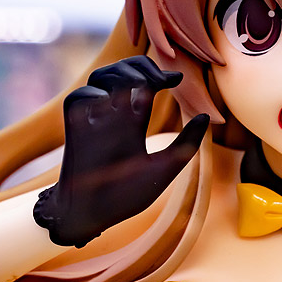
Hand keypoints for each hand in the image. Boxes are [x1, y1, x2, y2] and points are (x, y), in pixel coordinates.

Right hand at [33, 56, 208, 246]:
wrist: (95, 215)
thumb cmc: (127, 195)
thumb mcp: (165, 167)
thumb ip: (186, 143)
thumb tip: (207, 118)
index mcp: (134, 121)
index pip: (144, 84)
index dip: (158, 74)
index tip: (176, 80)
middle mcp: (114, 115)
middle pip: (122, 71)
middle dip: (139, 66)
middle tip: (157, 79)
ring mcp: (94, 119)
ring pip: (101, 77)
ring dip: (120, 74)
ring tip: (139, 86)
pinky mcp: (75, 127)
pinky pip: (78, 97)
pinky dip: (93, 93)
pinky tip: (109, 101)